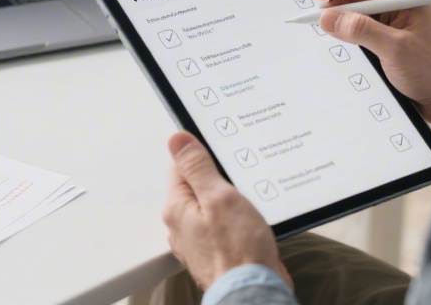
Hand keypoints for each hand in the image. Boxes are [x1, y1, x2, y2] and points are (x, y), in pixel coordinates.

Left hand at [162, 131, 290, 290]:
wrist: (254, 293)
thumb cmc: (238, 250)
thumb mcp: (219, 197)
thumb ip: (197, 167)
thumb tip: (176, 139)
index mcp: (177, 208)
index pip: (181, 166)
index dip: (202, 154)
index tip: (222, 150)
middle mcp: (182, 226)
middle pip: (196, 187)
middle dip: (217, 177)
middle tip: (240, 175)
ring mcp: (198, 241)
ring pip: (211, 207)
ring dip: (228, 199)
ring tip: (248, 197)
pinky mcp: (216, 251)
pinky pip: (222, 225)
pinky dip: (234, 218)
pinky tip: (250, 219)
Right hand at [311, 0, 430, 137]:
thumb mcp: (394, 49)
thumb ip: (360, 30)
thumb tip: (329, 17)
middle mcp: (400, 6)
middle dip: (337, 4)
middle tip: (317, 19)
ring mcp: (395, 25)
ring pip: (359, 15)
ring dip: (343, 21)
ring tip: (326, 31)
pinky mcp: (390, 42)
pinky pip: (364, 32)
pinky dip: (350, 35)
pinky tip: (341, 43)